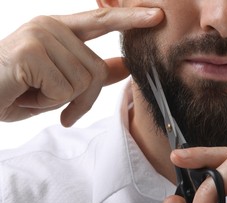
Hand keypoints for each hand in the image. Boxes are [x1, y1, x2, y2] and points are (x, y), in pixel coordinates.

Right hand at [0, 7, 163, 125]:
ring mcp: (41, 35)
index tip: (156, 16)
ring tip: (35, 94)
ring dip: (61, 101)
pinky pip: (64, 90)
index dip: (129, 19)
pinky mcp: (32, 51)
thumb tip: (125, 67)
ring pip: (83, 81)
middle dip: (83, 99)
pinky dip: (48, 103)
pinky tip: (26, 94)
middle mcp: (51, 26)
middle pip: (96, 69)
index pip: (101, 21)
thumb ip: (92, 72)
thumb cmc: (17, 88)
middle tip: (60, 108)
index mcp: (58, 29)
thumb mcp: (60, 82)